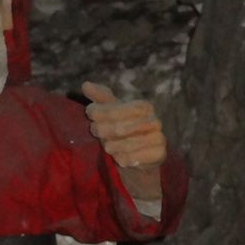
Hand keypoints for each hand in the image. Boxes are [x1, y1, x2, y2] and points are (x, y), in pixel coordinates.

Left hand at [83, 81, 164, 200]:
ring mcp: (159, 138)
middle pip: (119, 128)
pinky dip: (122, 159)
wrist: (138, 158)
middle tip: (96, 133)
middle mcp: (154, 121)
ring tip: (108, 147)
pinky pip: (133, 158)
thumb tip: (85, 84)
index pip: (115, 110)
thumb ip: (100, 98)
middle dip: (102, 131)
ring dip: (111, 147)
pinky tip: (120, 158)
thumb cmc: (122, 132)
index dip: (99, 113)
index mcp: (144, 107)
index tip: (90, 117)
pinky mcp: (159, 154)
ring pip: (125, 145)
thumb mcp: (111, 113)